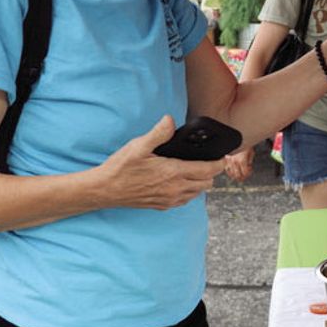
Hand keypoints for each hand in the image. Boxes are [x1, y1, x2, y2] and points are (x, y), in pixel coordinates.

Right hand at [97, 116, 223, 209]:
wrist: (105, 190)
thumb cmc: (121, 167)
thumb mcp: (139, 146)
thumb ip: (158, 133)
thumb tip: (170, 120)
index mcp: (174, 173)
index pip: (209, 171)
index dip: (219, 163)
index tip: (222, 156)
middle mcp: (176, 189)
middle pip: (208, 183)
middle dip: (212, 172)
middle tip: (208, 161)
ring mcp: (170, 199)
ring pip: (198, 192)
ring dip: (201, 182)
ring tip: (196, 169)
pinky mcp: (163, 205)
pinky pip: (186, 200)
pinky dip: (190, 191)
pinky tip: (181, 181)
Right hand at [224, 146, 254, 182]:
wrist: (235, 139)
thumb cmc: (244, 144)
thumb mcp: (251, 152)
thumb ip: (250, 160)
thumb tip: (249, 166)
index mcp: (242, 161)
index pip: (245, 173)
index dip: (248, 174)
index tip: (250, 170)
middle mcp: (235, 162)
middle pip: (238, 176)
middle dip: (243, 177)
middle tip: (245, 175)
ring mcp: (229, 162)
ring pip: (232, 174)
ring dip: (237, 176)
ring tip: (240, 173)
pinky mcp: (225, 160)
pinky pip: (227, 170)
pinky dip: (230, 173)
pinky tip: (233, 171)